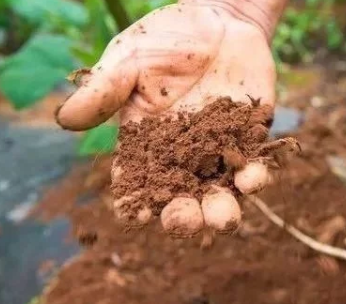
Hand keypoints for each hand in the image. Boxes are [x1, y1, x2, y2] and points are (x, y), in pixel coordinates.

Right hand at [55, 1, 276, 235]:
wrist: (219, 19)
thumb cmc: (167, 39)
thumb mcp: (129, 60)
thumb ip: (104, 89)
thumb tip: (64, 118)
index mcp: (146, 143)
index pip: (136, 182)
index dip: (135, 202)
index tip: (137, 214)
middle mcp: (182, 156)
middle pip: (181, 199)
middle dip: (183, 218)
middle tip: (183, 220)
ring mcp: (217, 151)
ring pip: (219, 194)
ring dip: (222, 211)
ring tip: (222, 217)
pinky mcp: (249, 140)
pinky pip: (252, 167)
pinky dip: (254, 178)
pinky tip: (252, 179)